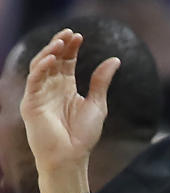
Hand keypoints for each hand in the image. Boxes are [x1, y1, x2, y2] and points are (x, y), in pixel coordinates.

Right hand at [20, 29, 118, 174]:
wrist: (71, 159)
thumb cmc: (83, 136)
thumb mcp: (97, 105)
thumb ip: (101, 81)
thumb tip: (115, 59)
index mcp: (65, 87)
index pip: (66, 60)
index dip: (71, 47)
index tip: (79, 36)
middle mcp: (51, 87)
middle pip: (53, 58)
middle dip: (60, 44)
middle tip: (70, 34)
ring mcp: (39, 94)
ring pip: (40, 65)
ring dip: (49, 52)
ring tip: (60, 42)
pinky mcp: (30, 103)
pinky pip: (33, 80)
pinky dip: (40, 67)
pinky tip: (51, 59)